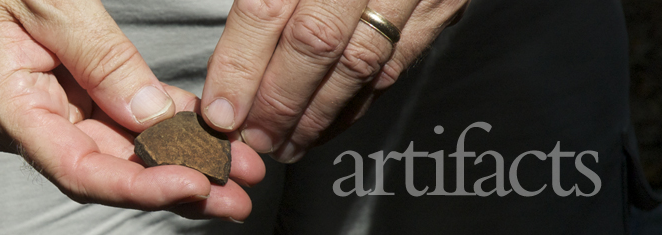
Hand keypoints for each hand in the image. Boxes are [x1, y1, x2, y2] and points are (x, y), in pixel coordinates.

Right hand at [0, 0, 264, 220]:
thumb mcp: (52, 5)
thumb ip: (102, 60)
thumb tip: (153, 115)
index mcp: (10, 107)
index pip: (78, 168)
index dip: (139, 186)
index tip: (194, 185)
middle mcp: (33, 122)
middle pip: (110, 170)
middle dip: (179, 183)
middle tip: (237, 197)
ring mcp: (54, 110)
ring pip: (125, 148)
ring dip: (183, 159)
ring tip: (238, 168)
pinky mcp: (74, 94)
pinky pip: (126, 116)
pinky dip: (169, 124)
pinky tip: (210, 134)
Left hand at [200, 0, 467, 162]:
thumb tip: (228, 48)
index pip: (266, 8)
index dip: (239, 65)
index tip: (219, 110)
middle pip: (314, 44)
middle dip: (277, 103)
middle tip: (250, 141)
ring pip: (358, 64)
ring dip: (316, 115)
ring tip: (283, 146)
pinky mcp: (441, 5)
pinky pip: (395, 66)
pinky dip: (357, 103)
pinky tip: (326, 124)